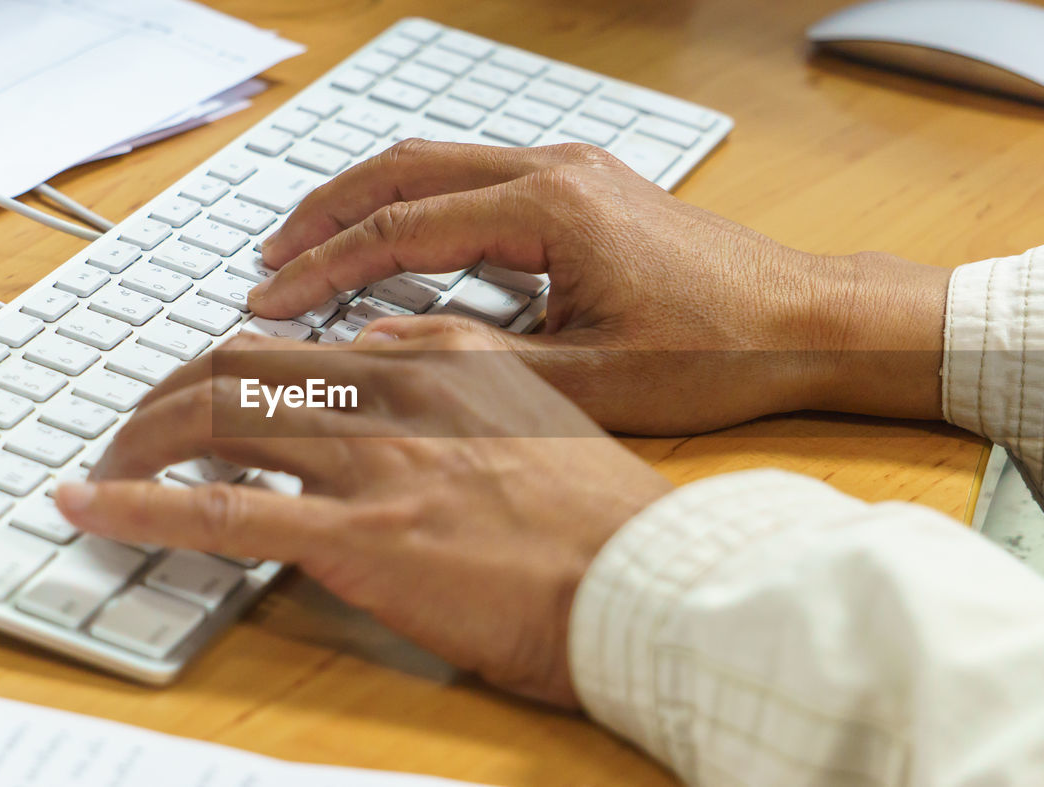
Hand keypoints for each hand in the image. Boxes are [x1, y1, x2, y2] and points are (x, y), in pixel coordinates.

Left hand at [57, 332, 671, 705]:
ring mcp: (372, 462)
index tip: (206, 393)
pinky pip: (220, 512)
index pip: (302, 343)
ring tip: (107, 460)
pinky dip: (138, 503)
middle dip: (168, 391)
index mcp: (440, 360)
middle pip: (240, 365)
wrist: (647, 582)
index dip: (234, 365)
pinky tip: (91, 504)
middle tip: (135, 423)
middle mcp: (395, 393)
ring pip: (216, 419)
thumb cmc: (603, 516)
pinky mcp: (357, 539)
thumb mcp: (538, 409)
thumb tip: (388, 349)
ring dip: (142, 437)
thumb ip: (458, 371)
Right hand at [248, 140, 951, 433]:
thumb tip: (384, 358)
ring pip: (433, 161)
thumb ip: (477, 362)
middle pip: (402, 168)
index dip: (325, 270)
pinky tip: (394, 242)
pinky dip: (415, 204)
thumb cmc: (717, 350)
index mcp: (549, 208)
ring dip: (365, 200)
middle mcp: (553, 170)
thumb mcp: (588, 379)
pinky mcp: (580, 187)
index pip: (401, 230)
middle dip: (325, 214)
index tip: (271, 302)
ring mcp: (569, 170)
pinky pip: (471, 176)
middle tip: (268, 260)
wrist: (803, 322)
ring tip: (310, 245)